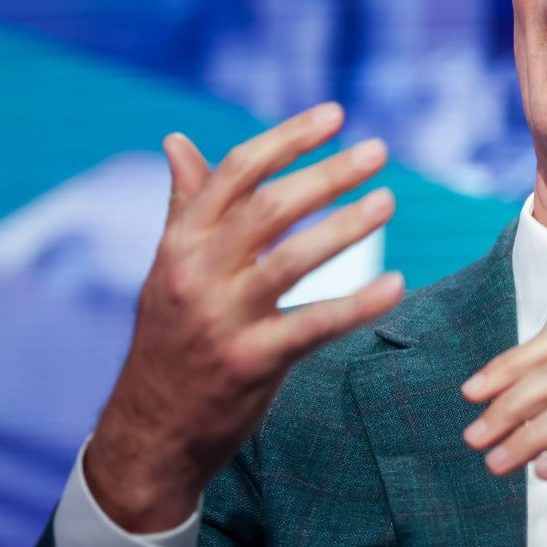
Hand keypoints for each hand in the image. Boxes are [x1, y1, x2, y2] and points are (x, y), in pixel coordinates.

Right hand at [86, 103, 404, 531]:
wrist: (150, 431)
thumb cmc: (172, 338)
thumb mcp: (167, 268)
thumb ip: (183, 205)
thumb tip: (175, 140)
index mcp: (180, 242)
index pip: (237, 173)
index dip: (288, 139)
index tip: (335, 114)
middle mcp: (196, 273)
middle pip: (269, 209)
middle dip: (327, 174)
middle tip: (378, 151)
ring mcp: (222, 319)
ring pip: (291, 260)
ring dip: (345, 228)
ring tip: (387, 201)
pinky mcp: (251, 362)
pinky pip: (313, 327)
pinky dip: (357, 305)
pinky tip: (396, 284)